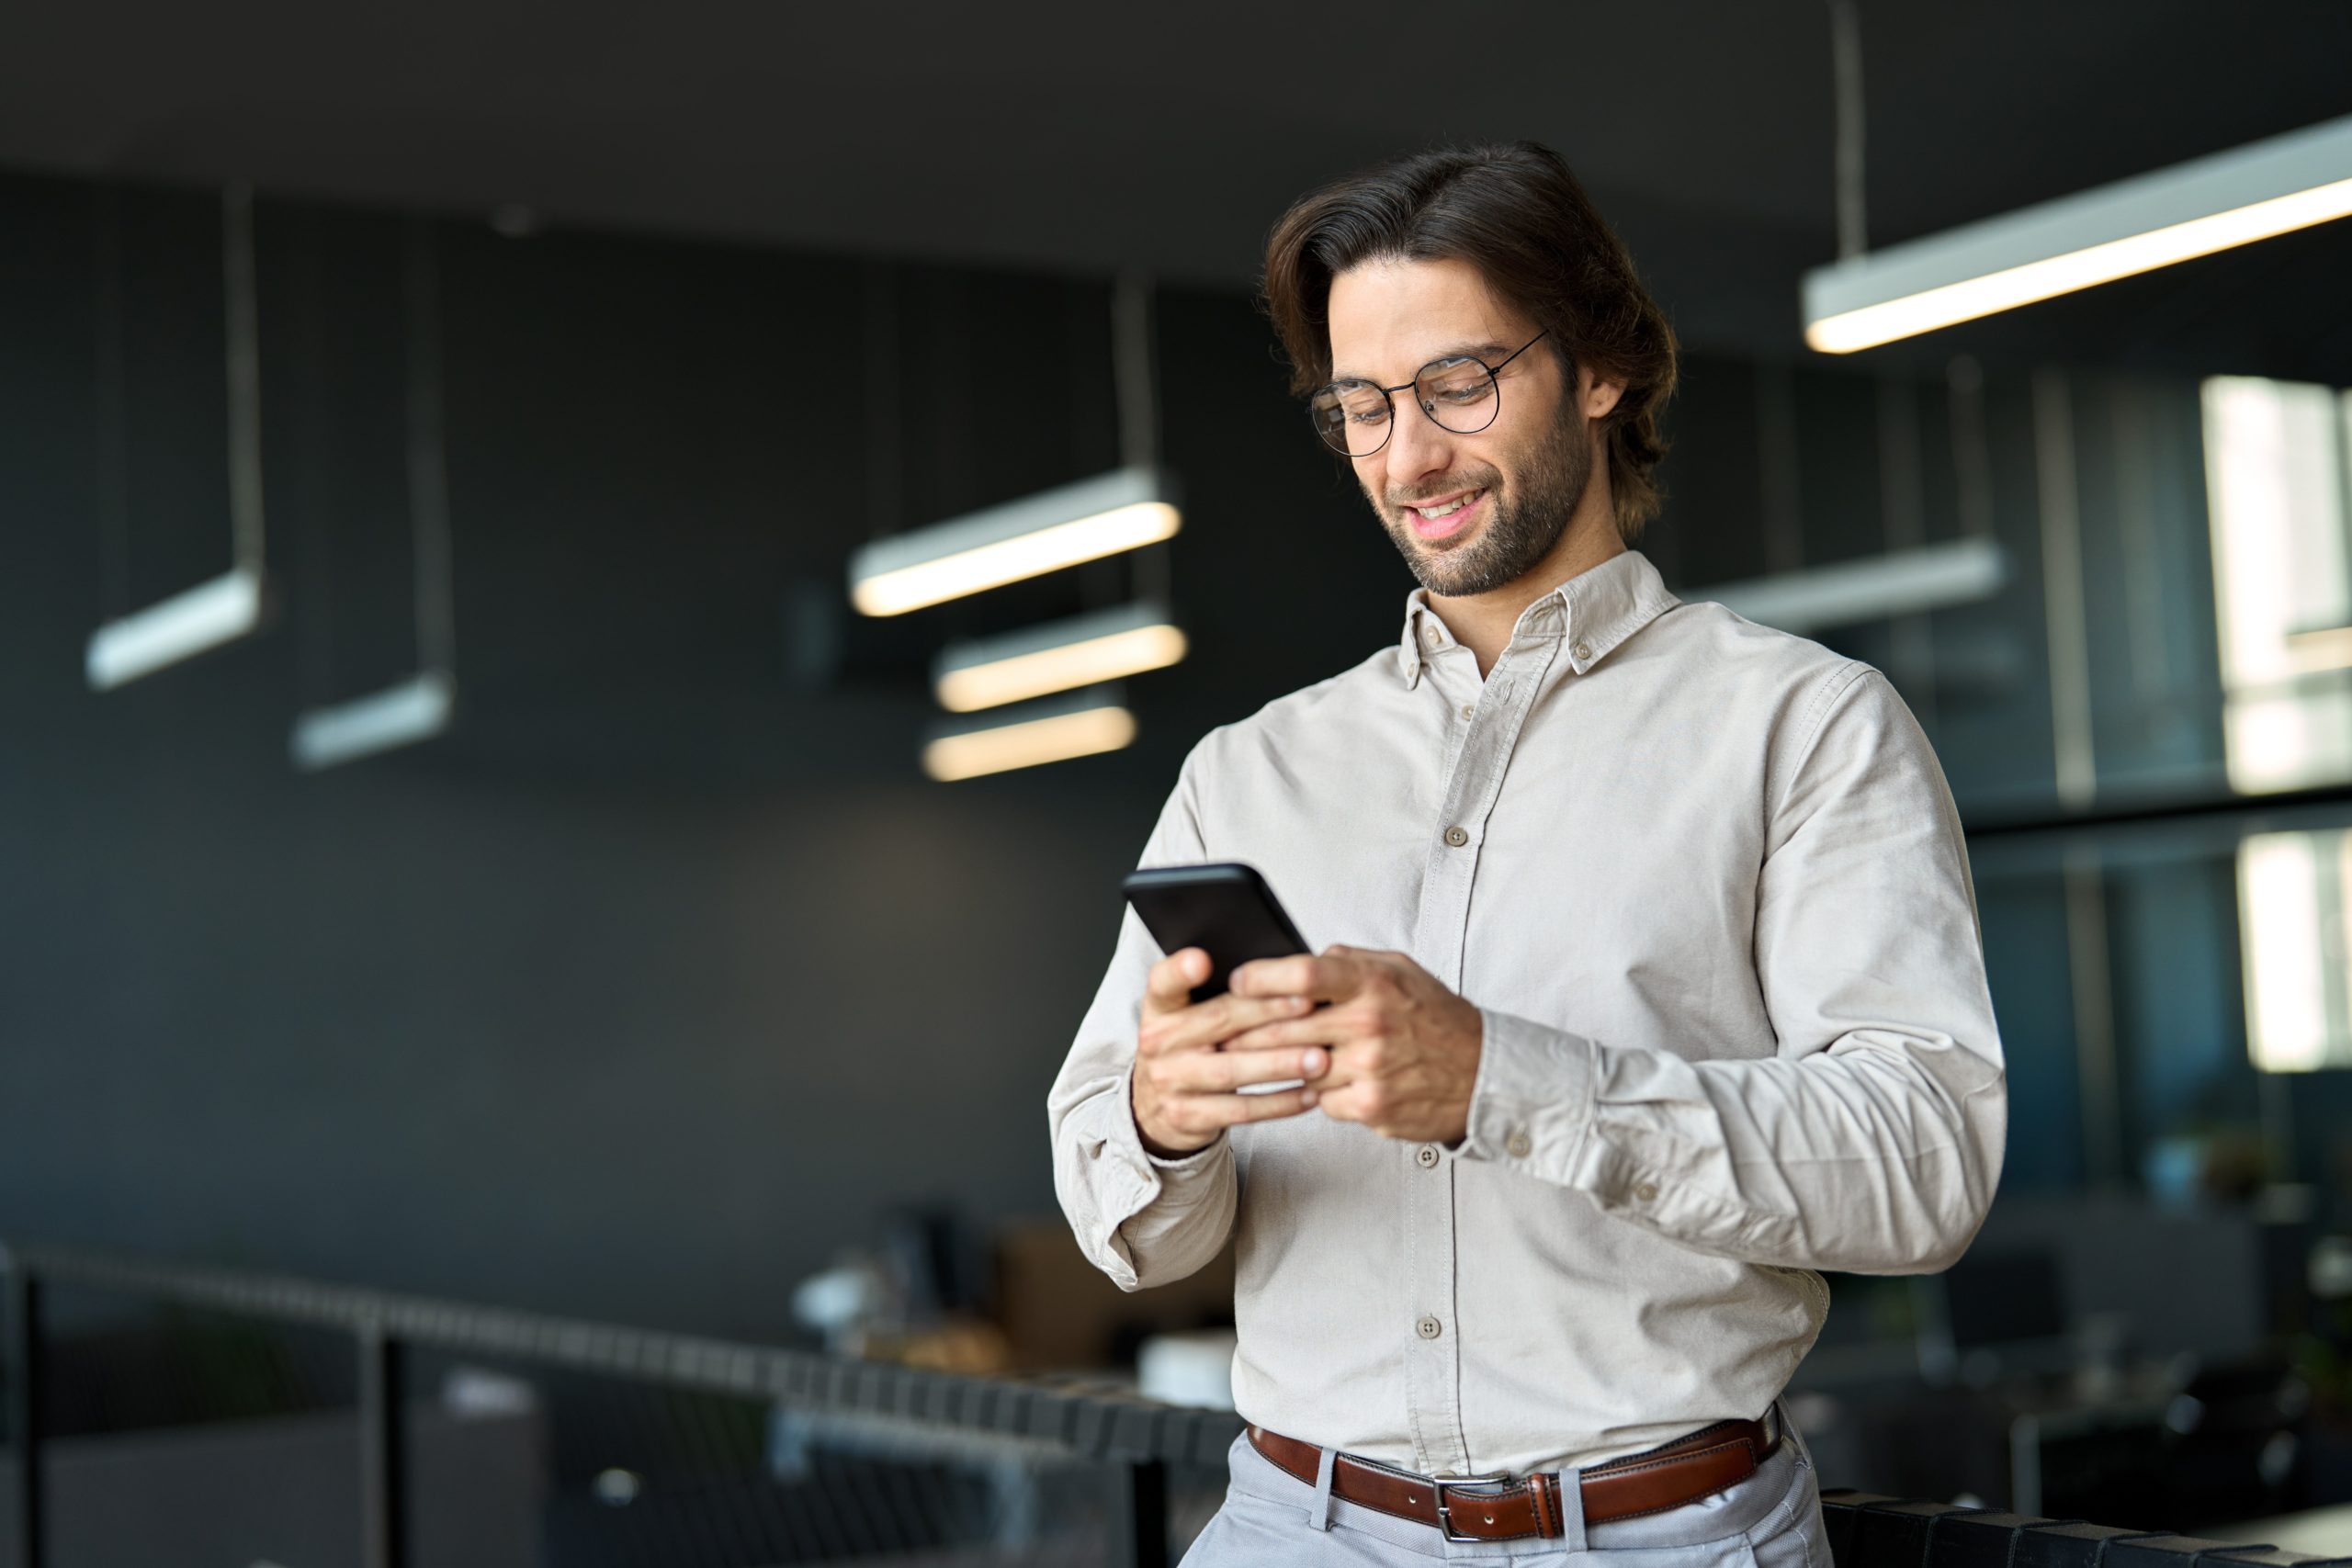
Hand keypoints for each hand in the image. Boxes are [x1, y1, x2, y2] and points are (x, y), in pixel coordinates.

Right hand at [1130, 948, 1328, 1156]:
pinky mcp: (1189, 1116)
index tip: (1203, 959)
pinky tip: (1309, 1094)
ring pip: (1231, 1070)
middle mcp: (1158, 1042)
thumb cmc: (1189, 1046)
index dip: (1180, 970)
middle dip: (1266, 1011)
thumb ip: (1221, 995)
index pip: (1163, 982)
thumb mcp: (1187, 1015)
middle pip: (1216, 1021)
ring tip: (1319, 1058)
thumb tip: (1283, 973)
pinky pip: (1241, 1110)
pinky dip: (1279, 1103)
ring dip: (1280, 1064)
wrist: (1156, 1105)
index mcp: (1160, 1007)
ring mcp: (1171, 1081)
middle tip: (1309, 1004)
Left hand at [1226, 946, 1482, 1142]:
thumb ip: (1350, 961)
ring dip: (1278, 1066)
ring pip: (1296, 1068)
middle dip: (1245, 1030)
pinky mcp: (1370, 1106)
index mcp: (1374, 983)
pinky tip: (1325, 1082)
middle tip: (1222, 1030)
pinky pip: (1320, 1100)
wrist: (1483, 1073)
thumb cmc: (1437, 1019)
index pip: (1303, 974)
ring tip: (1262, 1058)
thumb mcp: (1401, 970)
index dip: (1262, 977)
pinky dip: (1318, 1093)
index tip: (1239, 980)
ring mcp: (1369, 1069)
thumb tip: (1302, 959)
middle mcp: (1370, 1024)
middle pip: (1284, 1027)